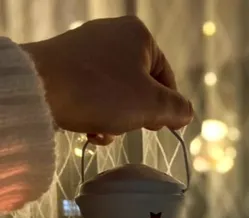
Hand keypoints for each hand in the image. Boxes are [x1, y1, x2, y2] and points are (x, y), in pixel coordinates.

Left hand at [22, 16, 192, 144]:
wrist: (40, 89)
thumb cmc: (101, 93)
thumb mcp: (151, 105)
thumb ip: (177, 109)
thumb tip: (186, 113)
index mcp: (140, 35)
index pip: (167, 78)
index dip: (166, 108)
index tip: (157, 128)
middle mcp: (114, 34)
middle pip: (140, 87)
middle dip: (136, 116)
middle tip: (126, 129)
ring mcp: (88, 48)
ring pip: (116, 94)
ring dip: (115, 120)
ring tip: (102, 131)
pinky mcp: (67, 64)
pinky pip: (93, 92)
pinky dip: (95, 113)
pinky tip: (88, 127)